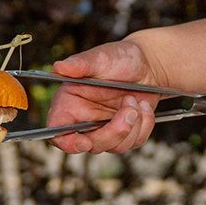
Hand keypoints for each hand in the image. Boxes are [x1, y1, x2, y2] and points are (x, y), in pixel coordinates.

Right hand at [46, 37, 169, 153]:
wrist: (146, 64)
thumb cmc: (119, 57)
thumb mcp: (100, 58)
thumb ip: (79, 64)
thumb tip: (59, 66)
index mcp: (70, 104)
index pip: (59, 133)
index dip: (68, 143)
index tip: (84, 143)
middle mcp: (84, 120)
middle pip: (92, 145)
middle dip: (115, 131)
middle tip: (130, 109)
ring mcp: (105, 129)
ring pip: (116, 147)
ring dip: (133, 125)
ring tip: (136, 100)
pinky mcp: (125, 133)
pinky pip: (135, 142)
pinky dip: (144, 125)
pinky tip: (144, 106)